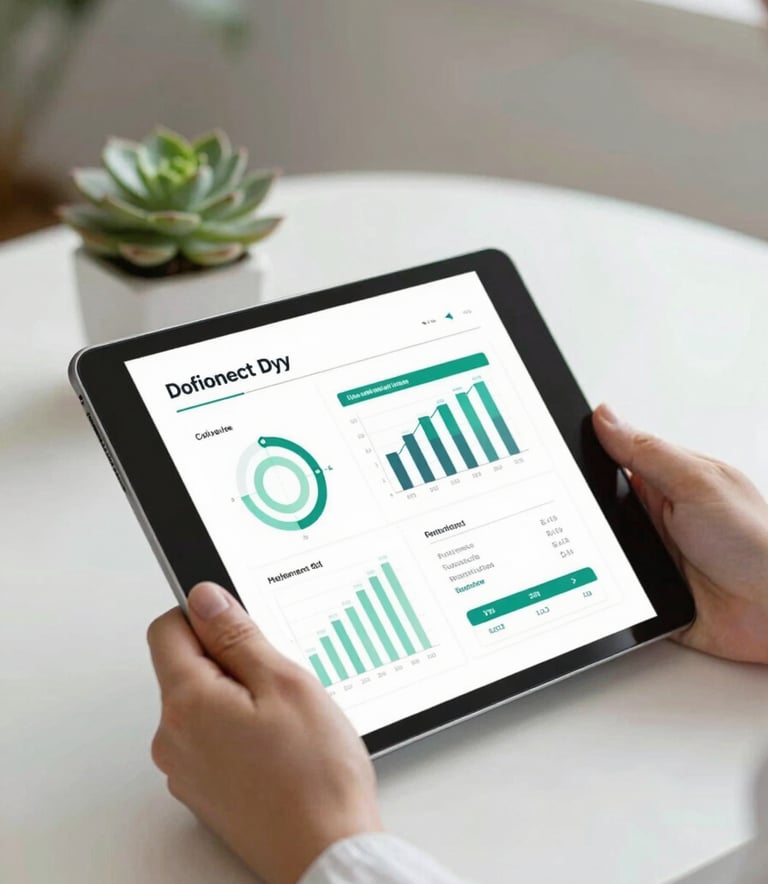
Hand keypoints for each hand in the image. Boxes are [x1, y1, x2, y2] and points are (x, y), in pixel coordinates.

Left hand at [147, 583, 381, 883]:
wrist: (326, 855)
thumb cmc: (315, 777)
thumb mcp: (284, 682)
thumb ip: (237, 635)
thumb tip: (205, 598)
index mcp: (188, 703)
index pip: (168, 628)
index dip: (207, 615)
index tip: (240, 623)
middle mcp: (173, 738)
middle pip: (186, 667)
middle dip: (230, 660)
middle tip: (279, 682)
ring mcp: (186, 769)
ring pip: (203, 703)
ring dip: (238, 697)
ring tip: (286, 721)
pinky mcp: (204, 791)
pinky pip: (212, 738)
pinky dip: (240, 730)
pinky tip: (280, 747)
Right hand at [593, 405, 767, 663]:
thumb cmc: (758, 542)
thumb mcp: (698, 483)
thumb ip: (647, 451)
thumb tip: (605, 416)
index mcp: (668, 481)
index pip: (612, 460)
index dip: (584, 458)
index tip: (557, 458)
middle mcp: (656, 516)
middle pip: (597, 506)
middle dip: (582, 511)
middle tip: (581, 514)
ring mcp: (650, 554)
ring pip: (597, 547)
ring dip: (592, 551)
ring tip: (598, 552)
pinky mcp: (646, 592)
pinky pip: (608, 586)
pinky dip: (600, 587)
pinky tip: (600, 585)